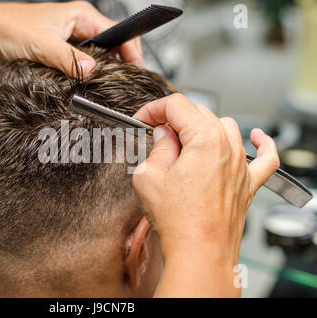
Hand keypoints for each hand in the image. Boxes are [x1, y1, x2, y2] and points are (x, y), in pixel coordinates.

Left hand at [0, 1, 142, 76]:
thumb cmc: (11, 29)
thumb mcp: (43, 46)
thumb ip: (70, 60)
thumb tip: (93, 72)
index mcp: (81, 15)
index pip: (118, 33)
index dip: (131, 52)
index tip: (137, 72)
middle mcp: (79, 23)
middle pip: (111, 45)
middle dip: (119, 63)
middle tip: (123, 85)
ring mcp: (69, 37)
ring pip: (96, 55)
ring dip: (101, 69)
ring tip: (106, 86)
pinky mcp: (60, 49)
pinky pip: (81, 61)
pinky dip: (85, 72)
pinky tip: (85, 84)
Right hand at [132, 94, 278, 296]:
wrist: (200, 253)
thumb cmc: (178, 221)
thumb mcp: (149, 177)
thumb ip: (157, 148)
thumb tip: (163, 135)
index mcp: (204, 139)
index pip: (176, 105)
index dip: (154, 108)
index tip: (143, 120)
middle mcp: (228, 147)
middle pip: (200, 113)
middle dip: (174, 118)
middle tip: (155, 133)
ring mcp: (242, 165)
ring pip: (226, 127)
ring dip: (203, 127)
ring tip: (185, 143)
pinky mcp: (248, 183)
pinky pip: (265, 156)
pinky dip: (261, 143)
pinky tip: (256, 137)